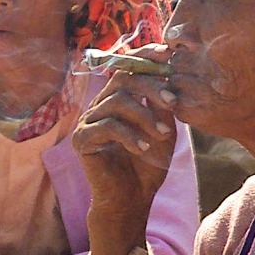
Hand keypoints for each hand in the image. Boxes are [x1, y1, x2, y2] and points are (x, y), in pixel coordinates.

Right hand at [71, 49, 178, 251]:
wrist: (131, 200)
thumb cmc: (147, 167)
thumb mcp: (163, 130)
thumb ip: (163, 105)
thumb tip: (171, 74)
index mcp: (117, 99)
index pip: (127, 68)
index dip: (146, 57)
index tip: (168, 54)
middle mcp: (100, 106)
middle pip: (122, 78)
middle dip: (150, 86)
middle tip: (172, 101)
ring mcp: (88, 122)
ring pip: (116, 102)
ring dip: (144, 115)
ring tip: (162, 135)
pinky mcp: (82, 140)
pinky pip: (106, 127)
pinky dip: (130, 136)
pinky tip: (144, 149)